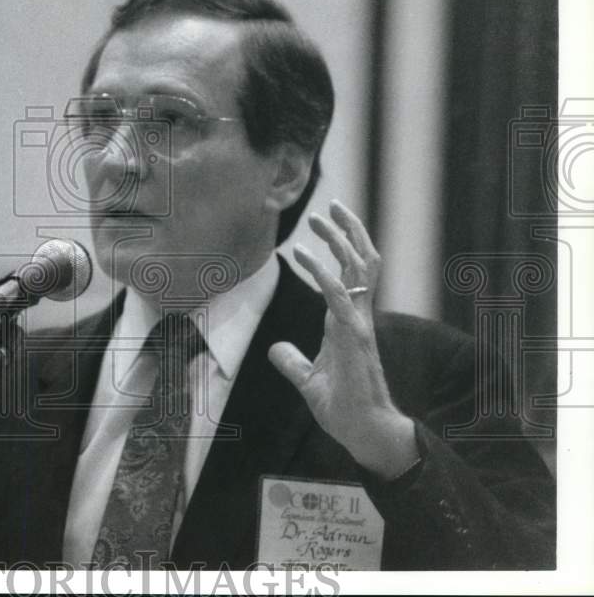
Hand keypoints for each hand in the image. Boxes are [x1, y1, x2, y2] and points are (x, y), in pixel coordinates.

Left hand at [268, 200, 418, 479]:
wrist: (363, 433)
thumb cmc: (343, 408)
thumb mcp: (308, 380)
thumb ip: (293, 362)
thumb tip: (275, 349)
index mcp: (348, 320)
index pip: (352, 272)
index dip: (341, 244)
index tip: (324, 222)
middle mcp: (357, 316)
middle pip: (361, 260)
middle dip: (347, 229)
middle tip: (330, 205)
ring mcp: (358, 323)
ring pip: (357, 268)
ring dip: (339, 238)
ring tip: (320, 215)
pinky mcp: (353, 336)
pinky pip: (337, 294)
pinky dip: (319, 270)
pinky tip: (300, 254)